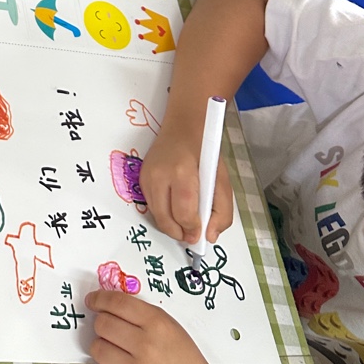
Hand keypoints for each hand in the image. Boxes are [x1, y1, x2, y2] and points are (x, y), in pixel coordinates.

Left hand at [87, 291, 219, 363]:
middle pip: (102, 324)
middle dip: (102, 325)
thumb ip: (142, 315)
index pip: (117, 303)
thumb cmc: (186, 363)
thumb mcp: (172, 328)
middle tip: (110, 332)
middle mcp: (146, 346)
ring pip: (97, 349)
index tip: (92, 301)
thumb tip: (108, 305)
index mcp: (158, 324)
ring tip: (118, 355)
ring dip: (103, 349)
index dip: (99, 299)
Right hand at [141, 127, 233, 244]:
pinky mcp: (141, 178)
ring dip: (170, 224)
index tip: (199, 235)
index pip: (183, 213)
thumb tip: (210, 236)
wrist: (182, 128)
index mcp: (183, 173)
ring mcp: (147, 176)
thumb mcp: (222, 180)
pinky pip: (151, 205)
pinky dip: (163, 213)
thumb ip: (222, 211)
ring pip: (156, 215)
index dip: (192, 229)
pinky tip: (174, 207)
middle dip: (179, 232)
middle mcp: (160, 175)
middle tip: (191, 235)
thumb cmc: (203, 153)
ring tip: (184, 222)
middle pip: (165, 219)